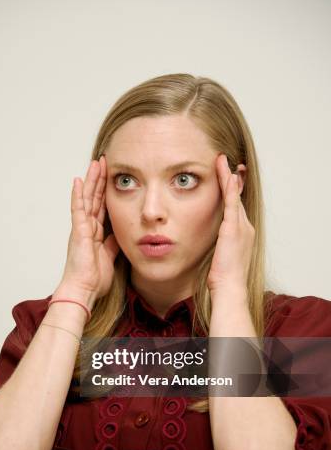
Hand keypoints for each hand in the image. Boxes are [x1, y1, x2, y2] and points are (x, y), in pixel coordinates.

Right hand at [58, 155, 119, 299]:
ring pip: (87, 199)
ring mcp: (81, 228)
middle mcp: (87, 228)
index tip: (112, 177)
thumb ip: (114, 243)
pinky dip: (78, 195)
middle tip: (103, 162)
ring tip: (95, 164)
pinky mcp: (78, 231)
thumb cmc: (94, 279)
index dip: (106, 191)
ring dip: (91, 181)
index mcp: (95, 234)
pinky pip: (78, 209)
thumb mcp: (110, 256)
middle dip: (99, 180)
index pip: (102, 207)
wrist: (83, 290)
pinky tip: (79, 181)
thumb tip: (121, 233)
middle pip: (94, 198)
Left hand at [206, 154, 254, 297]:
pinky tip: (226, 175)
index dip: (232, 192)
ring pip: (234, 196)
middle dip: (232, 179)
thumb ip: (215, 245)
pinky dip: (229, 188)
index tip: (230, 178)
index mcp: (241, 234)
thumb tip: (205, 241)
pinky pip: (232, 203)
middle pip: (236, 198)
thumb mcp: (219, 257)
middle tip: (229, 162)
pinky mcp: (233, 229)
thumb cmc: (222, 278)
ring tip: (222, 161)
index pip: (235, 207)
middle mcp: (245, 228)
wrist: (229, 288)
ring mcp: (241, 227)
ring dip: (228, 177)